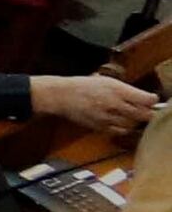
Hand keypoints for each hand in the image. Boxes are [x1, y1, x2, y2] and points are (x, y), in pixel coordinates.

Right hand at [37, 75, 160, 135]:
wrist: (60, 96)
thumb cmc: (82, 86)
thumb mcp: (105, 80)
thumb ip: (125, 90)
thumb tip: (143, 97)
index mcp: (116, 89)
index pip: (147, 99)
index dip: (152, 100)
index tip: (151, 99)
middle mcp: (114, 104)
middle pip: (144, 114)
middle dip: (146, 112)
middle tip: (144, 109)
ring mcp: (107, 117)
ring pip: (133, 124)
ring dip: (134, 120)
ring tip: (129, 114)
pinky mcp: (101, 127)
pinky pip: (121, 131)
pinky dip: (124, 127)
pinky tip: (120, 121)